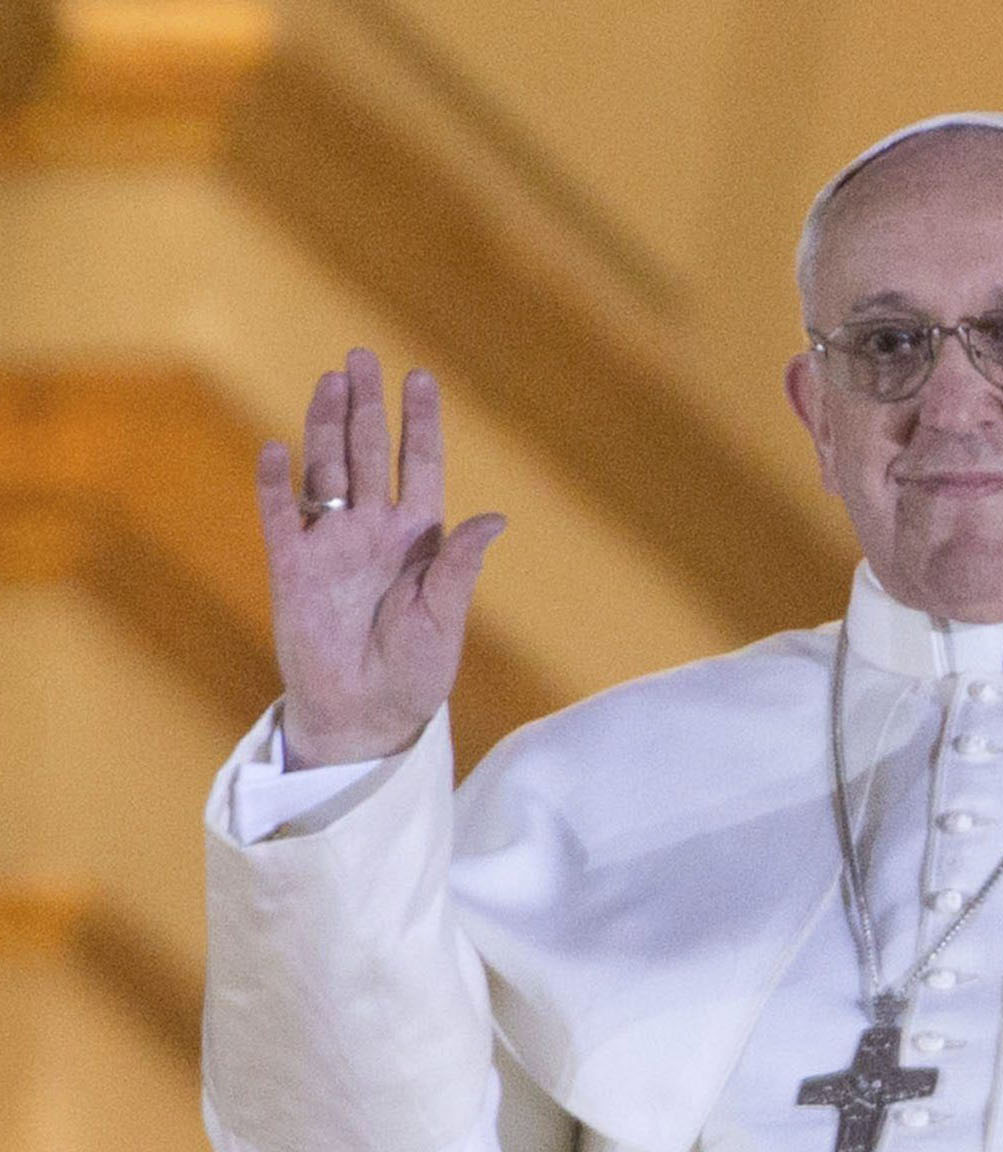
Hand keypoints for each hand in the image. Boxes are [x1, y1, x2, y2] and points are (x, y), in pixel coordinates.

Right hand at [256, 347, 504, 766]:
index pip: (421, 467)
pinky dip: (277, 484)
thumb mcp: (445, 618)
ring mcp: (331, 545)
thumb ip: (460, 565)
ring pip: (326, 469)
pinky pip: (281, 516)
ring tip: (330, 381)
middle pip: (369, 454)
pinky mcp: (292, 567)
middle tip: (362, 357)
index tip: (420, 378)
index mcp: (419, 540)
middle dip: (367, 406)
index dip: (420, 424)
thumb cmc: (415, 672)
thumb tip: (496, 519)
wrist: (366, 714)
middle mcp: (374, 531)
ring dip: (327, 426)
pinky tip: (279, 451)